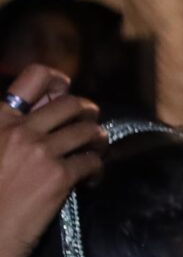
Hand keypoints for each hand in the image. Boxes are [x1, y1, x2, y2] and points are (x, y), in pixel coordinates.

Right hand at [0, 66, 102, 256]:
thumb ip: (9, 129)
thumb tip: (38, 112)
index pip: (33, 77)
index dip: (57, 80)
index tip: (66, 91)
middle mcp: (20, 130)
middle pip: (71, 103)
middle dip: (87, 112)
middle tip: (90, 124)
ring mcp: (41, 152)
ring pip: (89, 131)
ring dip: (98, 139)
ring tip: (96, 150)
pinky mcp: (59, 176)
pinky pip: (92, 162)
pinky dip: (97, 169)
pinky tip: (91, 179)